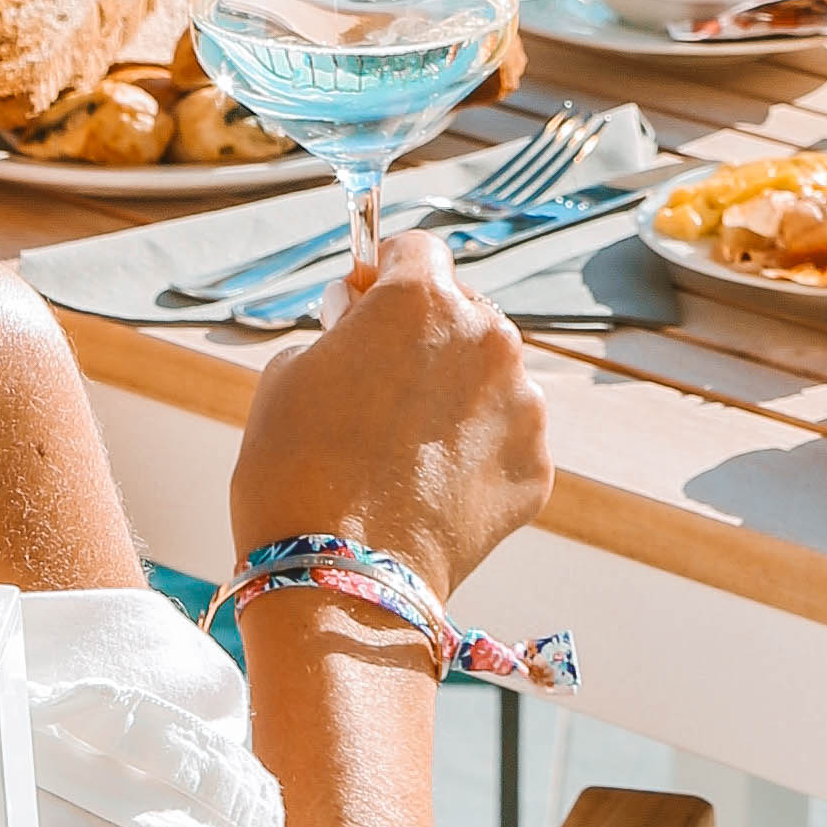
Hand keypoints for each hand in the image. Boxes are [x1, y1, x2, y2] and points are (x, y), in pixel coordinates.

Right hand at [229, 230, 554, 602]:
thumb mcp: (290, 369)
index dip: (387, 274)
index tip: (368, 302)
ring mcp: (522, 403)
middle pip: (462, 311)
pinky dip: (475, 453)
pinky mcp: (536, 465)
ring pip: (488, 377)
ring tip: (402, 451)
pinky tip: (429, 488)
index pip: (417, 249)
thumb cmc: (295, 468)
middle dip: (426, 336)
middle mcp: (487, 337)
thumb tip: (362, 325)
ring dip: (455, 395)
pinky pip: (504, 438)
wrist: (338, 577)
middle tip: (379, 387)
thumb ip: (340, 329)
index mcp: (421, 299)